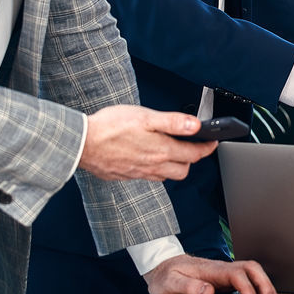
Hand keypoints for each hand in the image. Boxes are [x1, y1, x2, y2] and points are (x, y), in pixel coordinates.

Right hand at [79, 105, 214, 181]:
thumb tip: (196, 126)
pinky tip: (148, 157)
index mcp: (161, 151)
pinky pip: (147, 177)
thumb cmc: (110, 126)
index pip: (194, 154)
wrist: (80, 143)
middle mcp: (152, 166)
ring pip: (165, 176)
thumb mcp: (145, 117)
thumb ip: (173, 122)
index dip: (207, 148)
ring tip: (171, 151)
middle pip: (183, 170)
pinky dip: (155, 169)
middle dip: (191, 159)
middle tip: (192, 146)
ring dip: (173, 166)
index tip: (213, 142)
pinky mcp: (125, 175)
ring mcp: (138, 173)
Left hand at [143, 254, 278, 293]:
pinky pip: (246, 278)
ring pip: (251, 271)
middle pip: (250, 268)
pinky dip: (257, 285)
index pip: (236, 274)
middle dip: (264, 283)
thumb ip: (189, 286)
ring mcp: (223, 272)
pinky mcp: (223, 278)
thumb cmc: (166, 275)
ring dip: (264, 283)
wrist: (162, 266)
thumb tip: (209, 291)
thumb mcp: (171, 282)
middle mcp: (220, 268)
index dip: (247, 288)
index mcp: (210, 269)